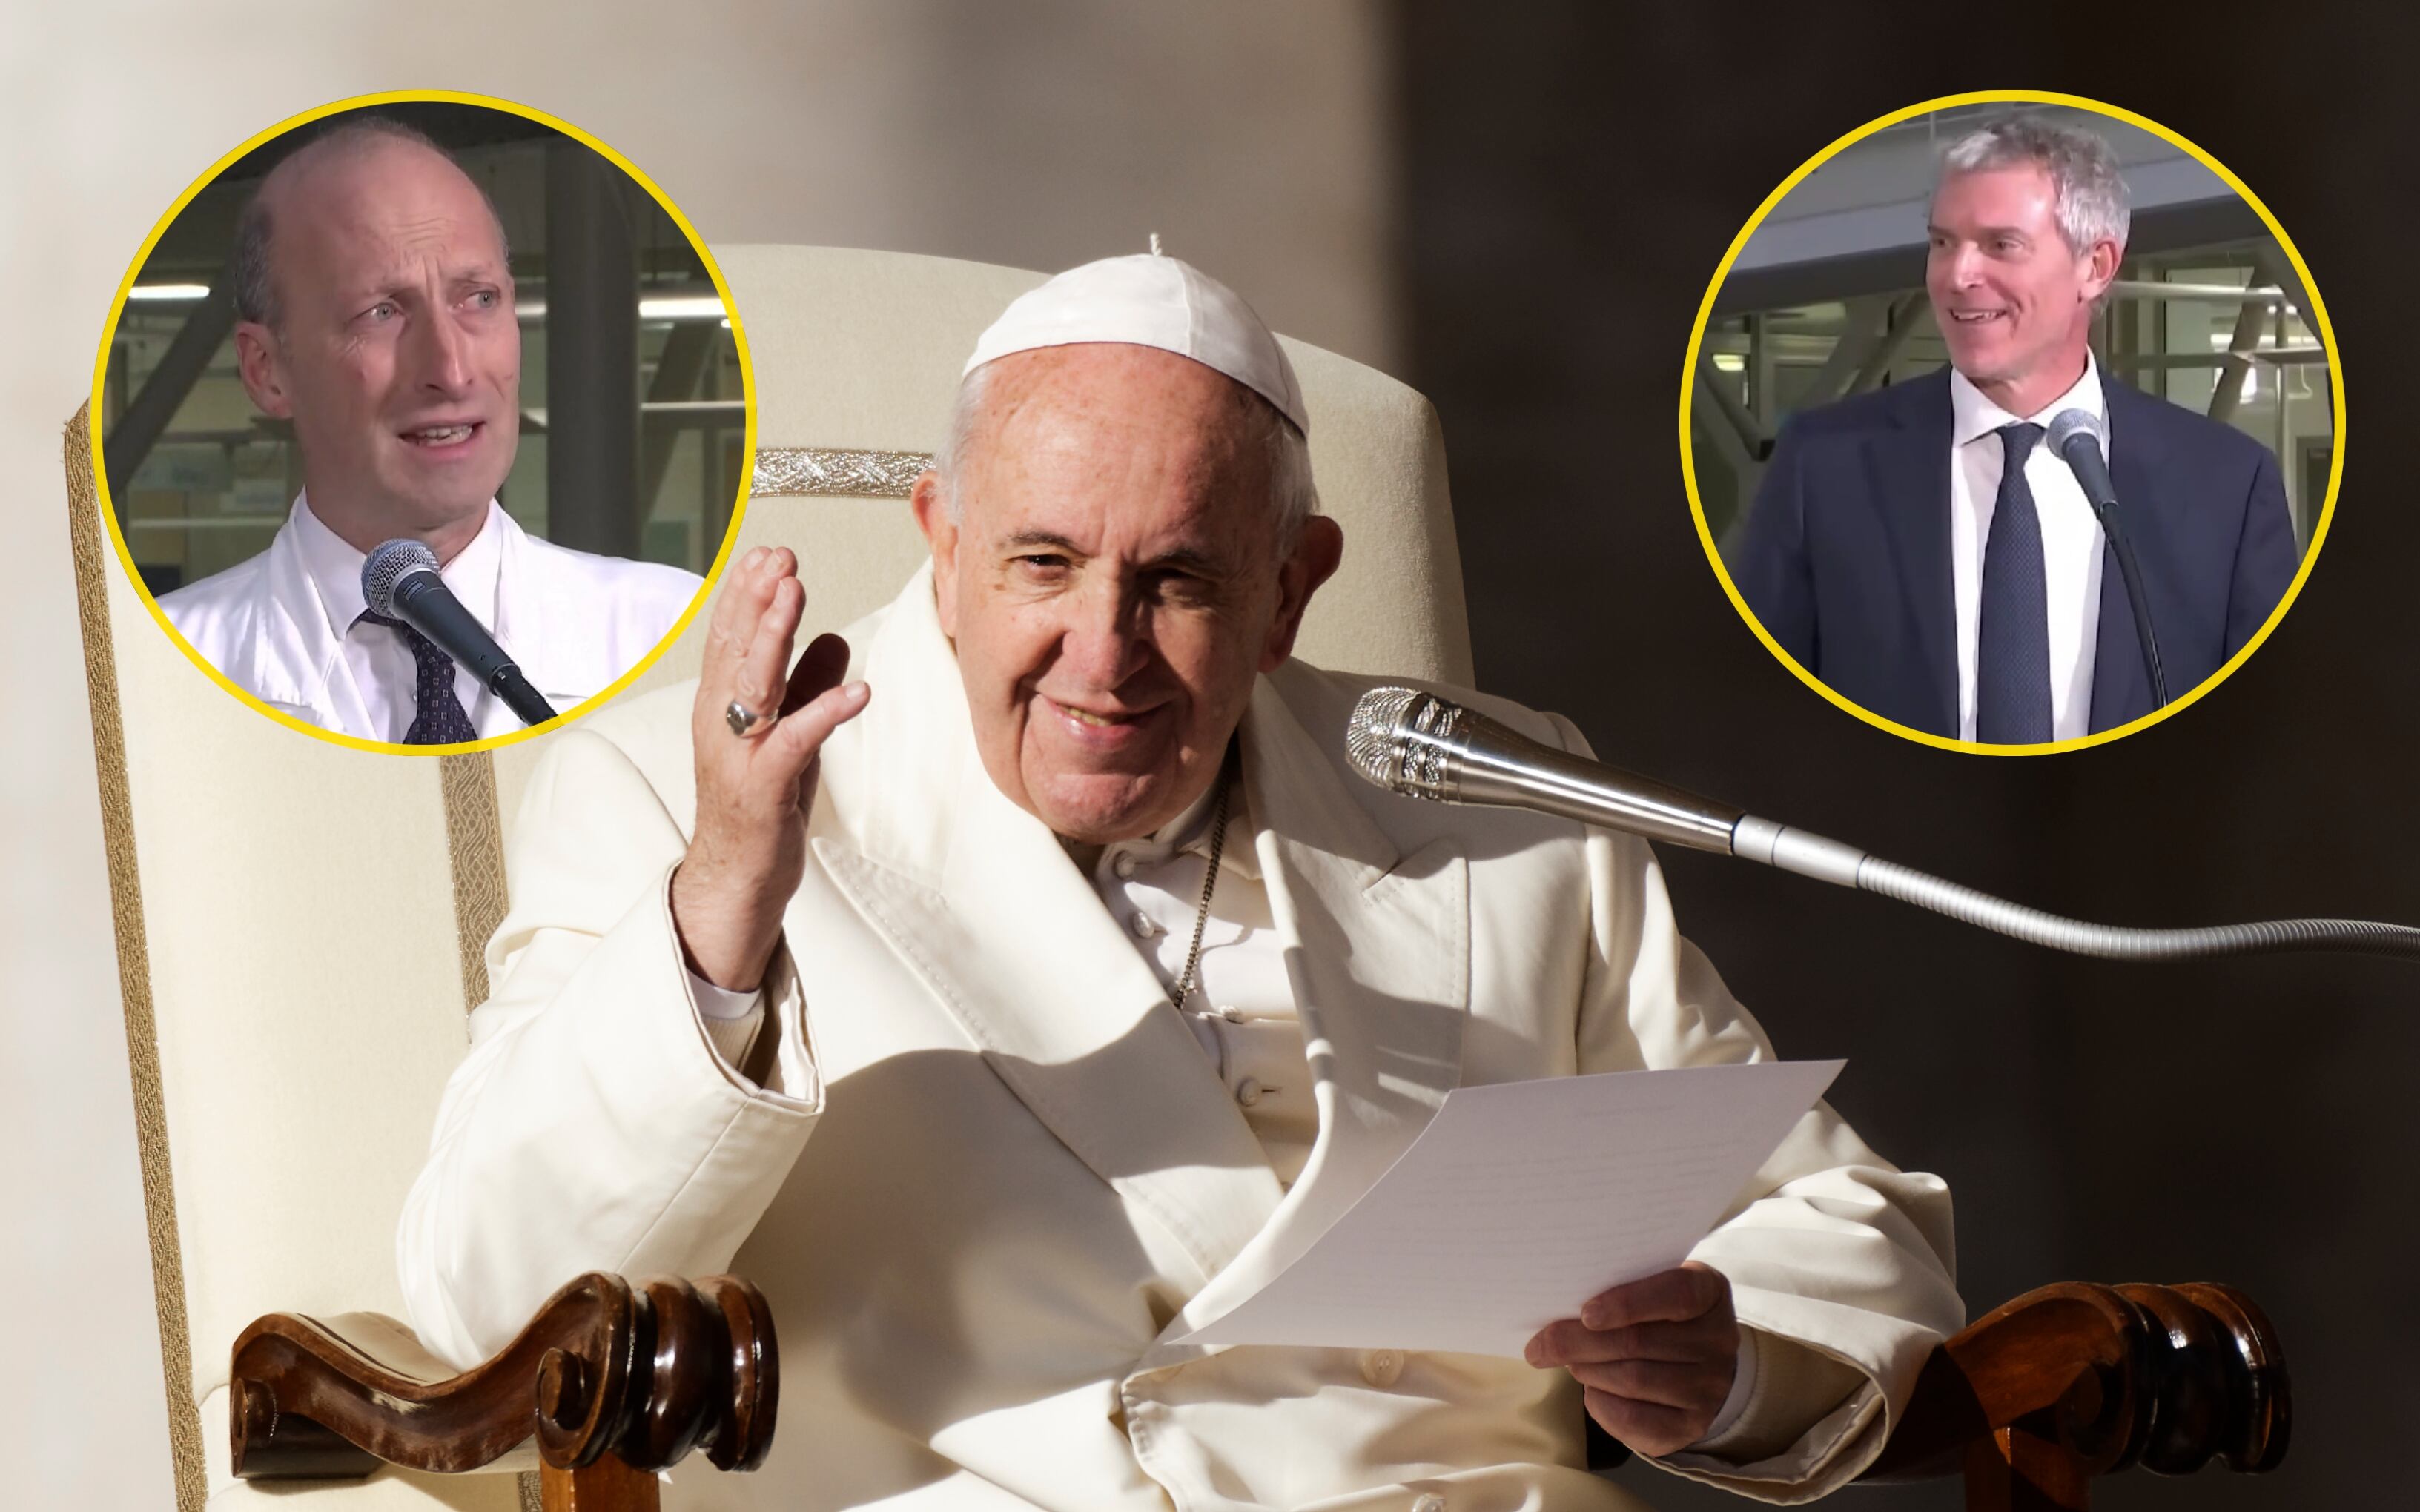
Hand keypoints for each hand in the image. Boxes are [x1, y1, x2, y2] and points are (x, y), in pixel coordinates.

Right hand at [671, 546, 868, 990]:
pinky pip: (793, 743)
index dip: (748, 593)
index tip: (771, 553)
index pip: (731, 637)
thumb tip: (835, 638)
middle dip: (757, 598)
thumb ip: (807, 686)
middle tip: (780, 557)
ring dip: (776, 635)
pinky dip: (823, 712)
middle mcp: (721, 722)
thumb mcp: (790, 734)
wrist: (737, 878)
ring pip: (753, 684)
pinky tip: (856, 691)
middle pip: (736, 648)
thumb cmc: (762, 805)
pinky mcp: (763, 789)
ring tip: (798, 593)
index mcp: (723, 705)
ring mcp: (739, 755)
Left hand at [1525, 1261, 1738, 1457]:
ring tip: (1569, 1362)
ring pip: (1633, 1380)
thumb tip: (1559, 1306)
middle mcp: (1718, 1339)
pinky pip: (1636, 1419)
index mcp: (1708, 1291)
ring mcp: (1709, 1387)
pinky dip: (1601, 1404)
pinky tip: (1591, 1390)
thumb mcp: (1652, 1286)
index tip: (1585, 1312)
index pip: (1675, 1294)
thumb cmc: (1661, 1314)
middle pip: (1639, 1342)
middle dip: (1579, 1343)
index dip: (1628, 1303)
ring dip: (1588, 1371)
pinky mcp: (1692, 1425)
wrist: (1700, 1364)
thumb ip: (1620, 1286)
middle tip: (1540, 1345)